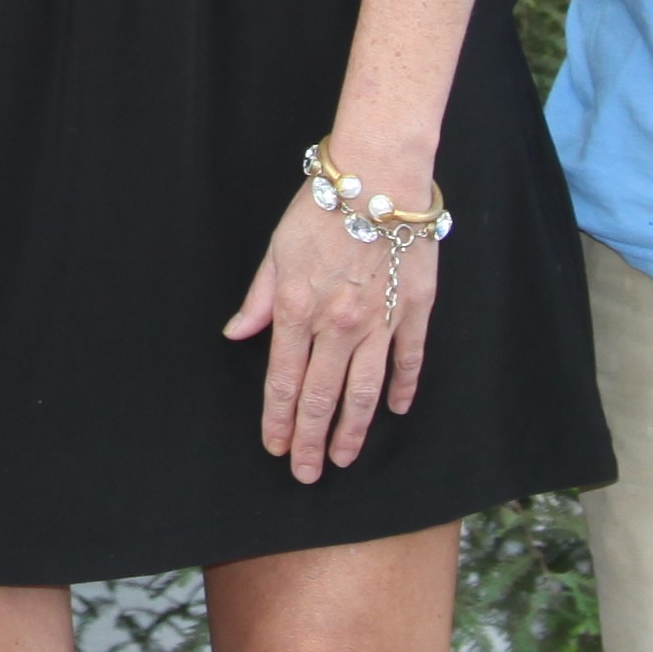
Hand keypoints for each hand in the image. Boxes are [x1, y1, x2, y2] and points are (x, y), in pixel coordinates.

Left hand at [222, 187, 439, 482]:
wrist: (379, 177)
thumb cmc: (322, 205)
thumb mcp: (277, 249)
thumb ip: (259, 298)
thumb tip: (237, 334)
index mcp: (298, 310)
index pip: (283, 381)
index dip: (277, 420)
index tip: (274, 447)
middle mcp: (338, 325)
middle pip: (321, 397)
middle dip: (310, 440)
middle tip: (305, 473)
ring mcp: (380, 323)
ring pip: (364, 392)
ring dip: (352, 430)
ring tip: (342, 458)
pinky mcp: (415, 312)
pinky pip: (409, 362)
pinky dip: (402, 390)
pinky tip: (394, 411)